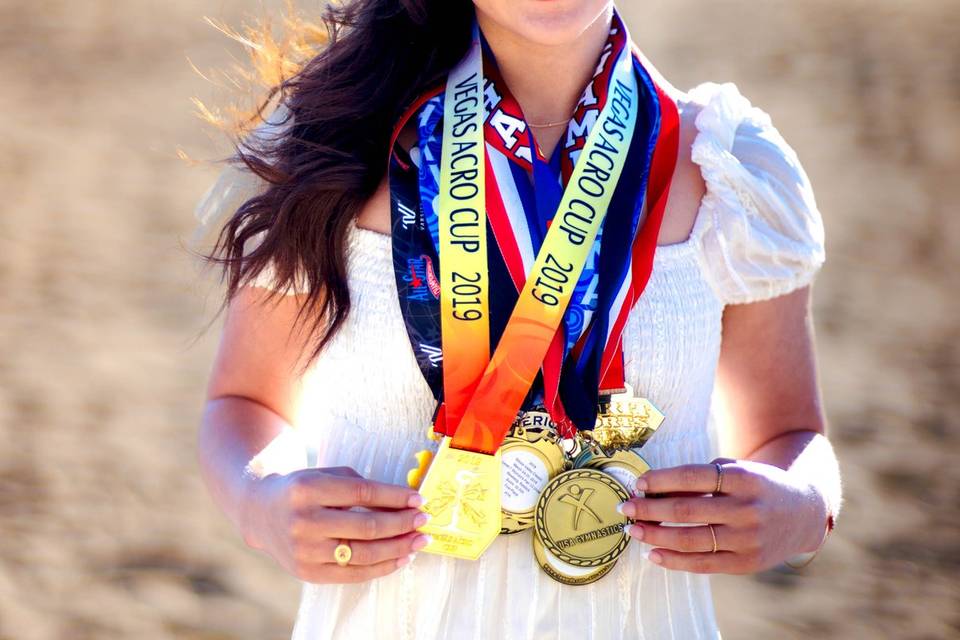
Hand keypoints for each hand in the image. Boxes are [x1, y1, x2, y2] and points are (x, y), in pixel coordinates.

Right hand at [241, 466, 428, 583]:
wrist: (261, 513)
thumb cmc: (303, 490)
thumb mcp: (325, 475)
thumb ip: (359, 485)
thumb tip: (403, 501)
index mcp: (308, 489)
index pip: (362, 494)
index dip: (394, 497)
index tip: (418, 499)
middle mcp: (303, 521)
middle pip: (366, 527)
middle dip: (401, 524)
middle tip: (424, 520)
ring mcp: (304, 551)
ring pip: (363, 554)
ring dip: (398, 548)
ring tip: (419, 541)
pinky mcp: (307, 573)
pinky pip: (353, 574)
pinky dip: (382, 567)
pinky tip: (401, 557)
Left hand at [618, 459, 828, 573]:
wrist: (804, 512)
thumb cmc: (756, 486)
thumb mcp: (736, 471)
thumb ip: (700, 480)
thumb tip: (652, 490)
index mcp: (743, 478)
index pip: (691, 477)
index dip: (659, 480)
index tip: (637, 483)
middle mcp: (747, 508)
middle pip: (685, 511)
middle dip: (648, 509)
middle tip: (624, 507)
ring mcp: (748, 538)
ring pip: (689, 540)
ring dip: (655, 536)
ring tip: (633, 530)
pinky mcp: (747, 562)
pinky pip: (702, 564)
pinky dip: (673, 560)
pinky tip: (653, 554)